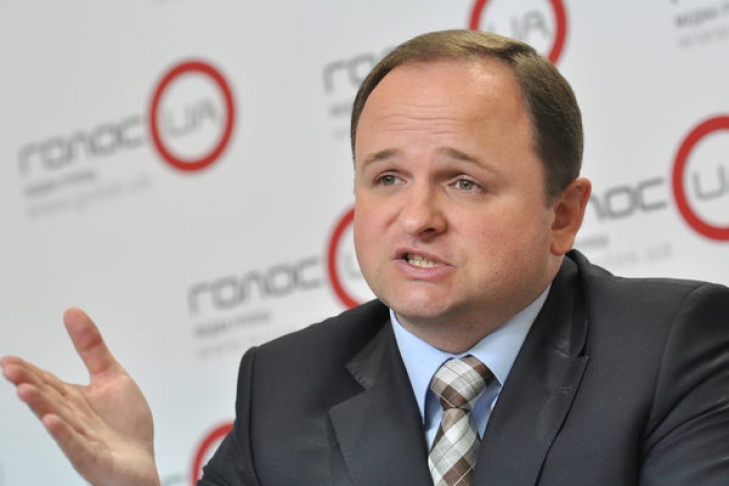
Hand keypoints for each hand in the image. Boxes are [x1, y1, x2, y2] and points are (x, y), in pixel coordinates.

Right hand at [1, 308, 159, 485]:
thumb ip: (92, 348)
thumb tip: (71, 311)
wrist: (142, 465)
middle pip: (49, 398)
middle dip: (30, 384)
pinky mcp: (94, 458)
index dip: (30, 371)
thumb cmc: (125, 425)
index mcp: (74, 400)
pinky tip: (52, 421)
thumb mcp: (112, 376)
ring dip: (41, 406)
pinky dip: (64, 434)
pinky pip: (77, 446)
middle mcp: (72, 419)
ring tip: (24, 390)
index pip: (48, 382)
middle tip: (10, 368)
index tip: (9, 359)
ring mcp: (81, 440)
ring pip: (59, 420)